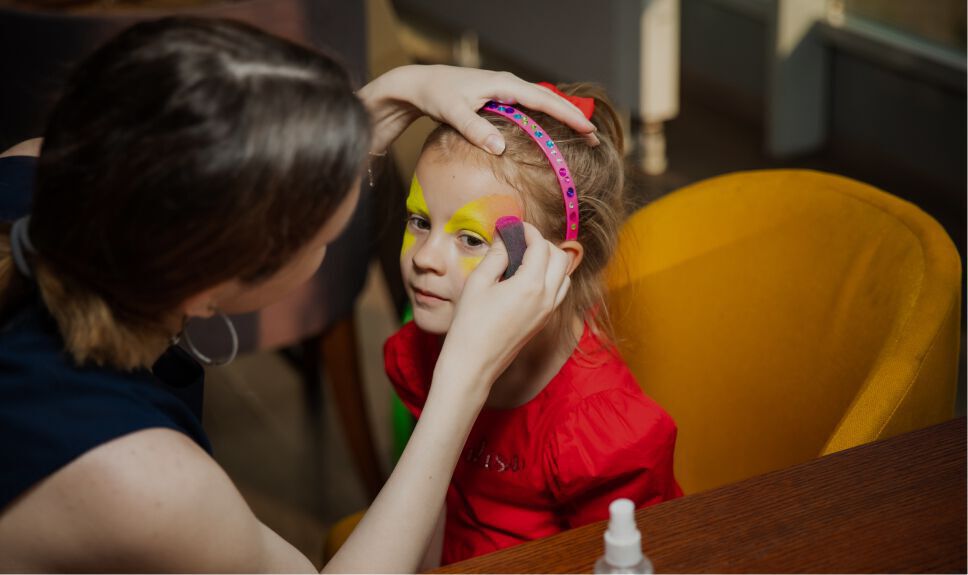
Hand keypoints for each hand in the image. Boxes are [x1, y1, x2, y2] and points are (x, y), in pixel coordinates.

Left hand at [357, 65, 599, 154]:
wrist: (422, 85)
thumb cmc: (437, 96)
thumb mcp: (453, 113)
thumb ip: (475, 130)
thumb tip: (500, 148)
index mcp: (504, 85)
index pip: (544, 100)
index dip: (567, 115)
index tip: (587, 129)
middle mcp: (510, 85)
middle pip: (550, 101)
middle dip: (574, 117)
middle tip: (595, 138)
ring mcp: (507, 92)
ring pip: (542, 105)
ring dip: (562, 119)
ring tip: (583, 137)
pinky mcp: (501, 100)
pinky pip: (531, 109)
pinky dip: (546, 120)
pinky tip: (554, 134)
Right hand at [437, 222, 570, 394]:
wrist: (473, 364)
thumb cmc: (470, 324)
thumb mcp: (478, 282)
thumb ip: (496, 254)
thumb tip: (505, 234)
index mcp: (531, 285)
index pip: (540, 246)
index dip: (528, 231)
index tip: (514, 226)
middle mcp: (547, 298)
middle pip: (560, 257)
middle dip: (543, 244)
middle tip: (520, 241)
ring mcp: (549, 311)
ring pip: (565, 275)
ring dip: (550, 261)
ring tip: (525, 259)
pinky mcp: (545, 321)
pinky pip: (559, 291)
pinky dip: (551, 278)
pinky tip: (527, 278)